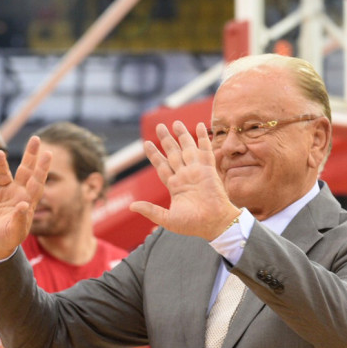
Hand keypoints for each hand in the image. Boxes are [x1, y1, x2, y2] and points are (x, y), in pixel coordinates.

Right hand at [0, 136, 50, 259]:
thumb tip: (24, 205)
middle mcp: (17, 191)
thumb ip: (21, 219)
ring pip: (4, 173)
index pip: (37, 180)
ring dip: (1, 163)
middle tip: (36, 139)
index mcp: (28, 199)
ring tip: (0, 153)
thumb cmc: (10, 237)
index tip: (48, 154)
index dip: (43, 168)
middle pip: (25, 170)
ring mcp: (3, 191)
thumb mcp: (17, 231)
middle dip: (31, 155)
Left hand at [129, 122, 240, 239]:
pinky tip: (200, 125)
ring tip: (176, 122)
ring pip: (188, 148)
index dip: (154, 155)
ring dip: (182, 135)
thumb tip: (132, 206)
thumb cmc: (193, 225)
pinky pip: (205, 150)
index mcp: (175, 186)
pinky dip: (203, 138)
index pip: (162, 166)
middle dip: (166, 140)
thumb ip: (150, 211)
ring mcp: (197, 171)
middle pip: (173, 153)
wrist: (215, 224)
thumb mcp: (168, 219)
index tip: (147, 143)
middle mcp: (185, 175)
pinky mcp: (208, 170)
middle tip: (160, 126)